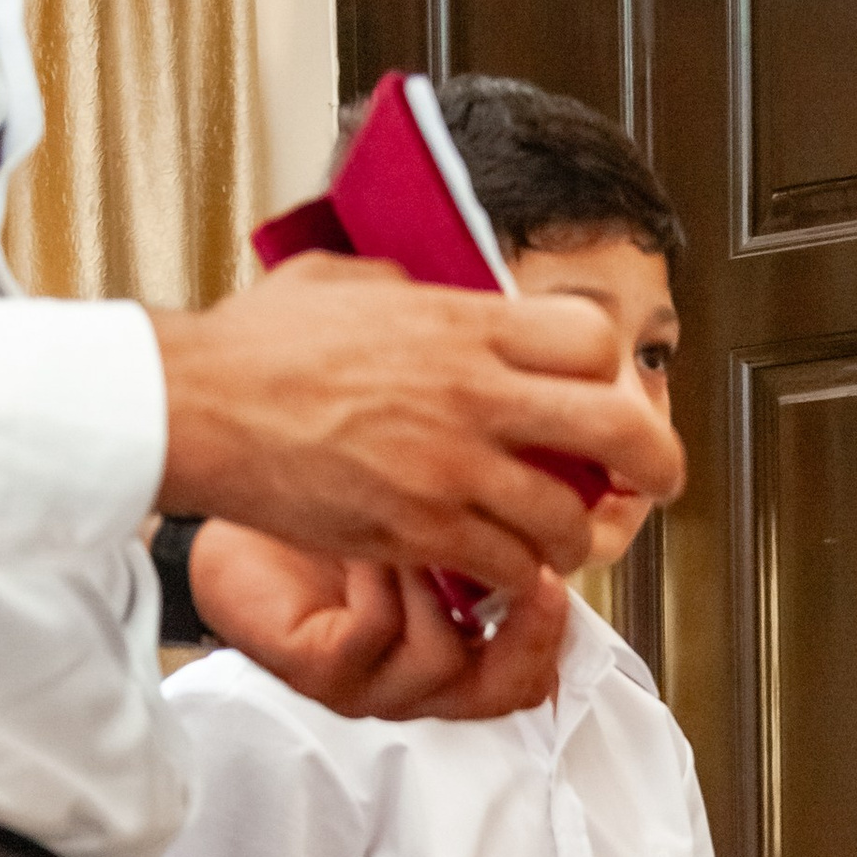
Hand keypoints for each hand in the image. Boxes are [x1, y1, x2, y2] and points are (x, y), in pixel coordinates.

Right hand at [152, 255, 684, 596]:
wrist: (199, 406)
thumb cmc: (258, 346)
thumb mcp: (350, 280)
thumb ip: (416, 289)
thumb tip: (445, 296)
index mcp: (465, 324)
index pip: (594, 340)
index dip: (613, 370)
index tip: (607, 390)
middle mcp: (475, 394)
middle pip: (620, 428)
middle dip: (655, 462)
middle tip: (657, 480)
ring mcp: (453, 468)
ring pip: (570, 518)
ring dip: (573, 536)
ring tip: (557, 538)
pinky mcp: (423, 530)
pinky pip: (510, 568)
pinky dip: (516, 576)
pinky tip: (501, 569)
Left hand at [185, 524, 580, 722]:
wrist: (231, 496)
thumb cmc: (326, 498)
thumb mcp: (429, 507)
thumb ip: (491, 523)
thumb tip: (567, 499)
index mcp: (452, 651)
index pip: (531, 673)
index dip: (557, 631)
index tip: (562, 566)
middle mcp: (415, 680)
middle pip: (505, 693)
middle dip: (530, 633)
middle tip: (535, 573)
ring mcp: (368, 684)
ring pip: (443, 662)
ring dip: (440, 584)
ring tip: (423, 521)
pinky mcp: (318, 672)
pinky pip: (375, 634)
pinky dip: (382, 578)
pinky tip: (370, 528)